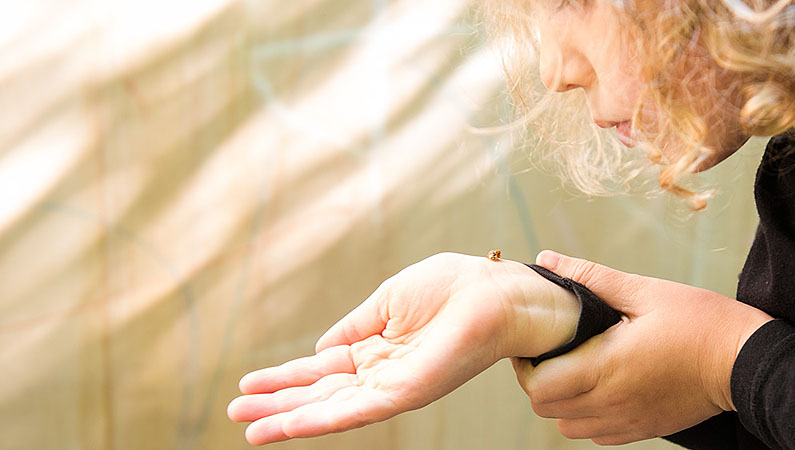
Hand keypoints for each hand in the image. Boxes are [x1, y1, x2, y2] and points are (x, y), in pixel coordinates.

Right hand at [227, 252, 579, 444]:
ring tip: (250, 428)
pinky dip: (319, 419)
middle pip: (320, 394)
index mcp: (377, 349)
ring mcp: (393, 385)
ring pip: (330, 408)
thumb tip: (319, 351)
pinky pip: (356, 411)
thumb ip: (353, 328)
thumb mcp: (388, 301)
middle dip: (277, 404)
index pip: (321, 370)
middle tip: (236, 414)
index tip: (247, 386)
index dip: (284, 378)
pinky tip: (288, 425)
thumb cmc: (453, 288)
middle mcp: (382, 373)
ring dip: (288, 418)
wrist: (494, 292)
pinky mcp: (406, 393)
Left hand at [512, 250, 772, 445]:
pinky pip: (597, 435)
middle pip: (546, 408)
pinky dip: (589, 416)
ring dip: (562, 401)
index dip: (527, 363)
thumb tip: (547, 261)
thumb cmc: (701, 321)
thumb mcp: (645, 291)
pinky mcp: (643, 430)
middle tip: (553, 352)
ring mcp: (627, 421)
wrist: (747, 361)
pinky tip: (604, 388)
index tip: (537, 341)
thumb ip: (590, 278)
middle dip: (539, 380)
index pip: (538, 383)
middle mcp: (611, 401)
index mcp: (606, 365)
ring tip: (577, 370)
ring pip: (568, 426)